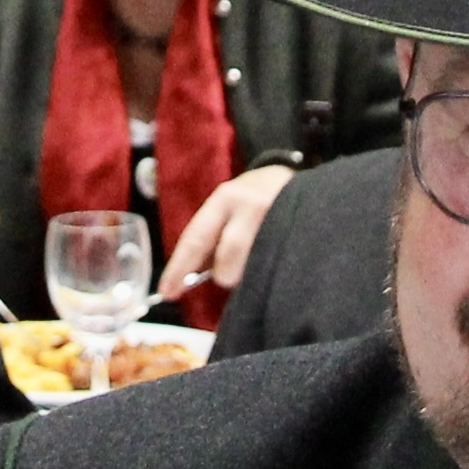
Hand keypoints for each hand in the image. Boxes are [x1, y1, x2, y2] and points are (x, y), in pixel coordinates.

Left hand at [164, 163, 297, 299]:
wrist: (293, 176)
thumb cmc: (251, 197)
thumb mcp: (227, 205)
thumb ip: (210, 235)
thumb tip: (191, 275)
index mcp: (226, 199)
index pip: (196, 238)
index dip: (179, 269)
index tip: (168, 293)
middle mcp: (251, 206)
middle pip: (229, 256)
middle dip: (224, 274)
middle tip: (228, 274)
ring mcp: (280, 218)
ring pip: (255, 264)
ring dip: (248, 273)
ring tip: (254, 262)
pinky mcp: (300, 232)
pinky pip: (278, 264)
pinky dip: (268, 272)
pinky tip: (270, 266)